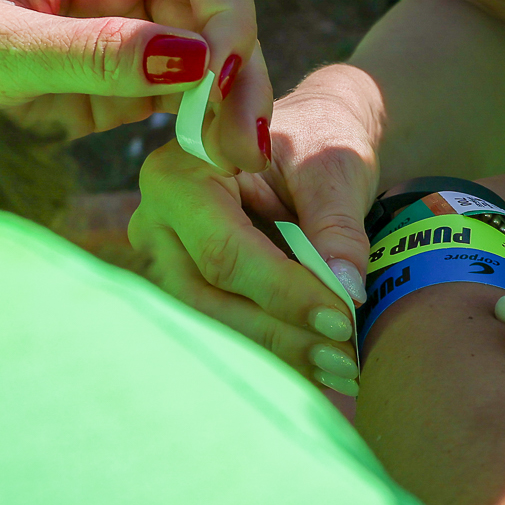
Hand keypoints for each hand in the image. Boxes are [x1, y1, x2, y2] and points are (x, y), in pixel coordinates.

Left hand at [0, 0, 271, 173]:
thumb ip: (92, 51)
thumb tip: (196, 58)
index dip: (229, 14)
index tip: (218, 78)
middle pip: (225, 8)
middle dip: (241, 71)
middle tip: (239, 142)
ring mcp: (135, 24)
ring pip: (220, 56)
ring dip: (234, 105)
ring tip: (231, 160)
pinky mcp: (131, 78)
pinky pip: (192, 95)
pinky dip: (208, 126)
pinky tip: (208, 158)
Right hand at [128, 84, 386, 389]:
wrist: (309, 135)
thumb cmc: (318, 135)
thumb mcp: (335, 166)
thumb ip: (338, 225)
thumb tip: (346, 291)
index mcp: (181, 174)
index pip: (225, 250)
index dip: (282, 291)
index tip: (341, 319)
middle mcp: (158, 221)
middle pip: (211, 295)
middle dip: (281, 332)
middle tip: (345, 359)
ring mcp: (167, 258)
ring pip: (216, 320)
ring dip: (280, 351)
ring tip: (342, 370)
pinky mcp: (190, 284)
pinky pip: (228, 324)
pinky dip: (276, 348)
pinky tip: (322, 368)